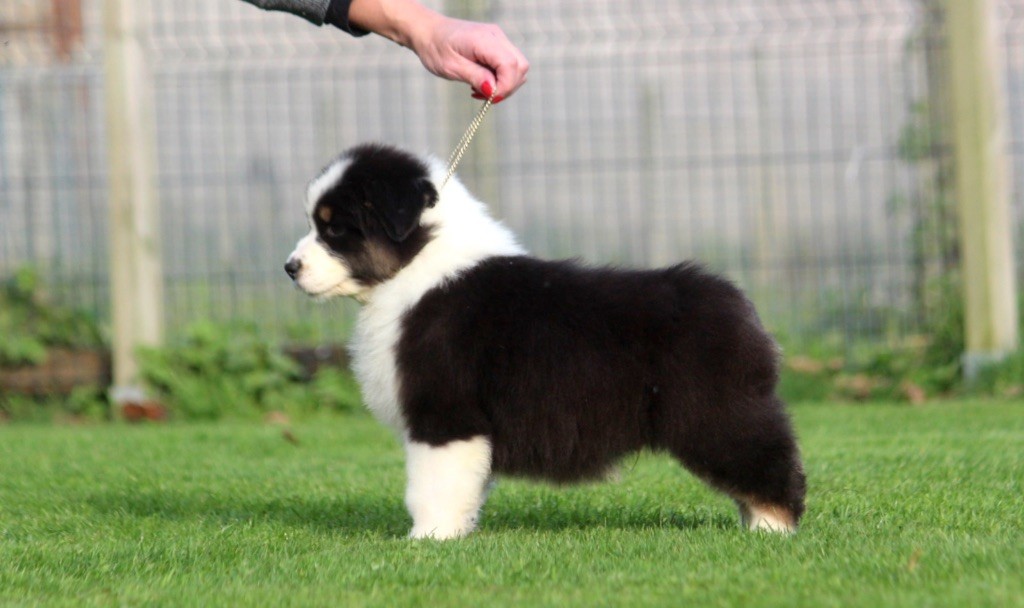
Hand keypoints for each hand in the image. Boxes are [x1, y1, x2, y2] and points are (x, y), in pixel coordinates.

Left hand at [347, 0, 528, 101]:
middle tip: (485, 97)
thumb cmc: (435, 48)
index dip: (505, 86)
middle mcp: (496, 36)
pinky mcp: (496, 45)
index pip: (511, 65)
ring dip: (504, 84)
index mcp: (484, 40)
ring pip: (518, 67)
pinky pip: (509, 65)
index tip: (490, 99)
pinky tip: (481, 83)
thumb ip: (475, 77)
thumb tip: (494, 90)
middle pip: (520, 66)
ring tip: (480, 90)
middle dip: (507, 87)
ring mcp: (498, 39)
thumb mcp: (451, 67)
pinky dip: (500, 79)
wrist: (428, 32)